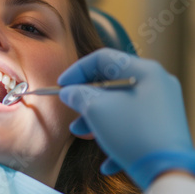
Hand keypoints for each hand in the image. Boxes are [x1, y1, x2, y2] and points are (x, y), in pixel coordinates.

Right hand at [58, 48, 194, 189]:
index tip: (62, 86)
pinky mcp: (164, 129)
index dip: (77, 70)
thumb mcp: (97, 109)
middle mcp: (157, 85)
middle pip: (111, 84)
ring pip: (120, 107)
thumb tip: (69, 92)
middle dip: (86, 100)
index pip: (103, 59)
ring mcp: (163, 107)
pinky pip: (132, 127)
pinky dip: (115, 138)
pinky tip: (106, 161)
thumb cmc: (133, 134)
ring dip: (97, 120)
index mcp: (144, 71)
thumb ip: (78, 95)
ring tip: (82, 135)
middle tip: (73, 110)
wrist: (169, 172)